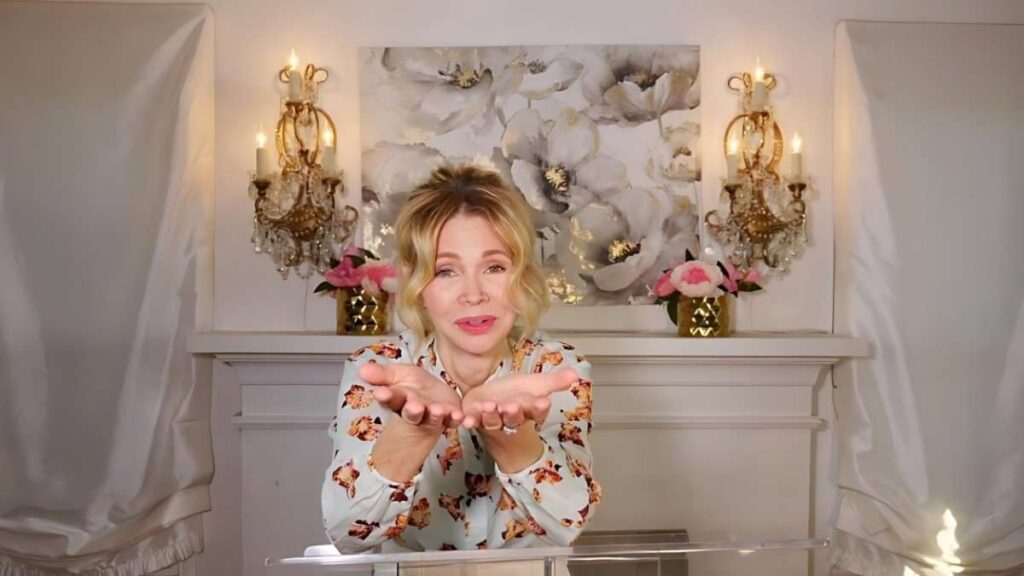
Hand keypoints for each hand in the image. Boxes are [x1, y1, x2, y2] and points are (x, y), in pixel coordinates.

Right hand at [358, 363, 463, 429]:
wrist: (434, 395)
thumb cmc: (413, 385)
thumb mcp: (397, 375)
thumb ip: (382, 374)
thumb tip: (362, 369)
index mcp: (399, 399)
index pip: (390, 398)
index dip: (385, 396)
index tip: (380, 392)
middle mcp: (415, 411)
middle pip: (411, 412)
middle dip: (412, 410)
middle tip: (413, 407)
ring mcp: (432, 416)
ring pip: (433, 418)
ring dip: (435, 415)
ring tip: (437, 410)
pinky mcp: (450, 418)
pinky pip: (454, 420)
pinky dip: (457, 419)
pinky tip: (461, 416)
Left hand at [460, 368, 577, 430]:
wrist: (493, 400)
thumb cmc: (516, 393)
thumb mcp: (537, 385)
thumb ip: (555, 381)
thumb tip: (576, 374)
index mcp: (529, 409)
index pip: (537, 410)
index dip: (539, 407)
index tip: (543, 401)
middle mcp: (511, 418)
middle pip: (514, 417)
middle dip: (513, 412)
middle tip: (513, 405)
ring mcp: (492, 420)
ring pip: (493, 420)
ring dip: (491, 415)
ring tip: (490, 406)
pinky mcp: (475, 419)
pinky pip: (472, 422)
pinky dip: (469, 421)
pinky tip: (466, 419)